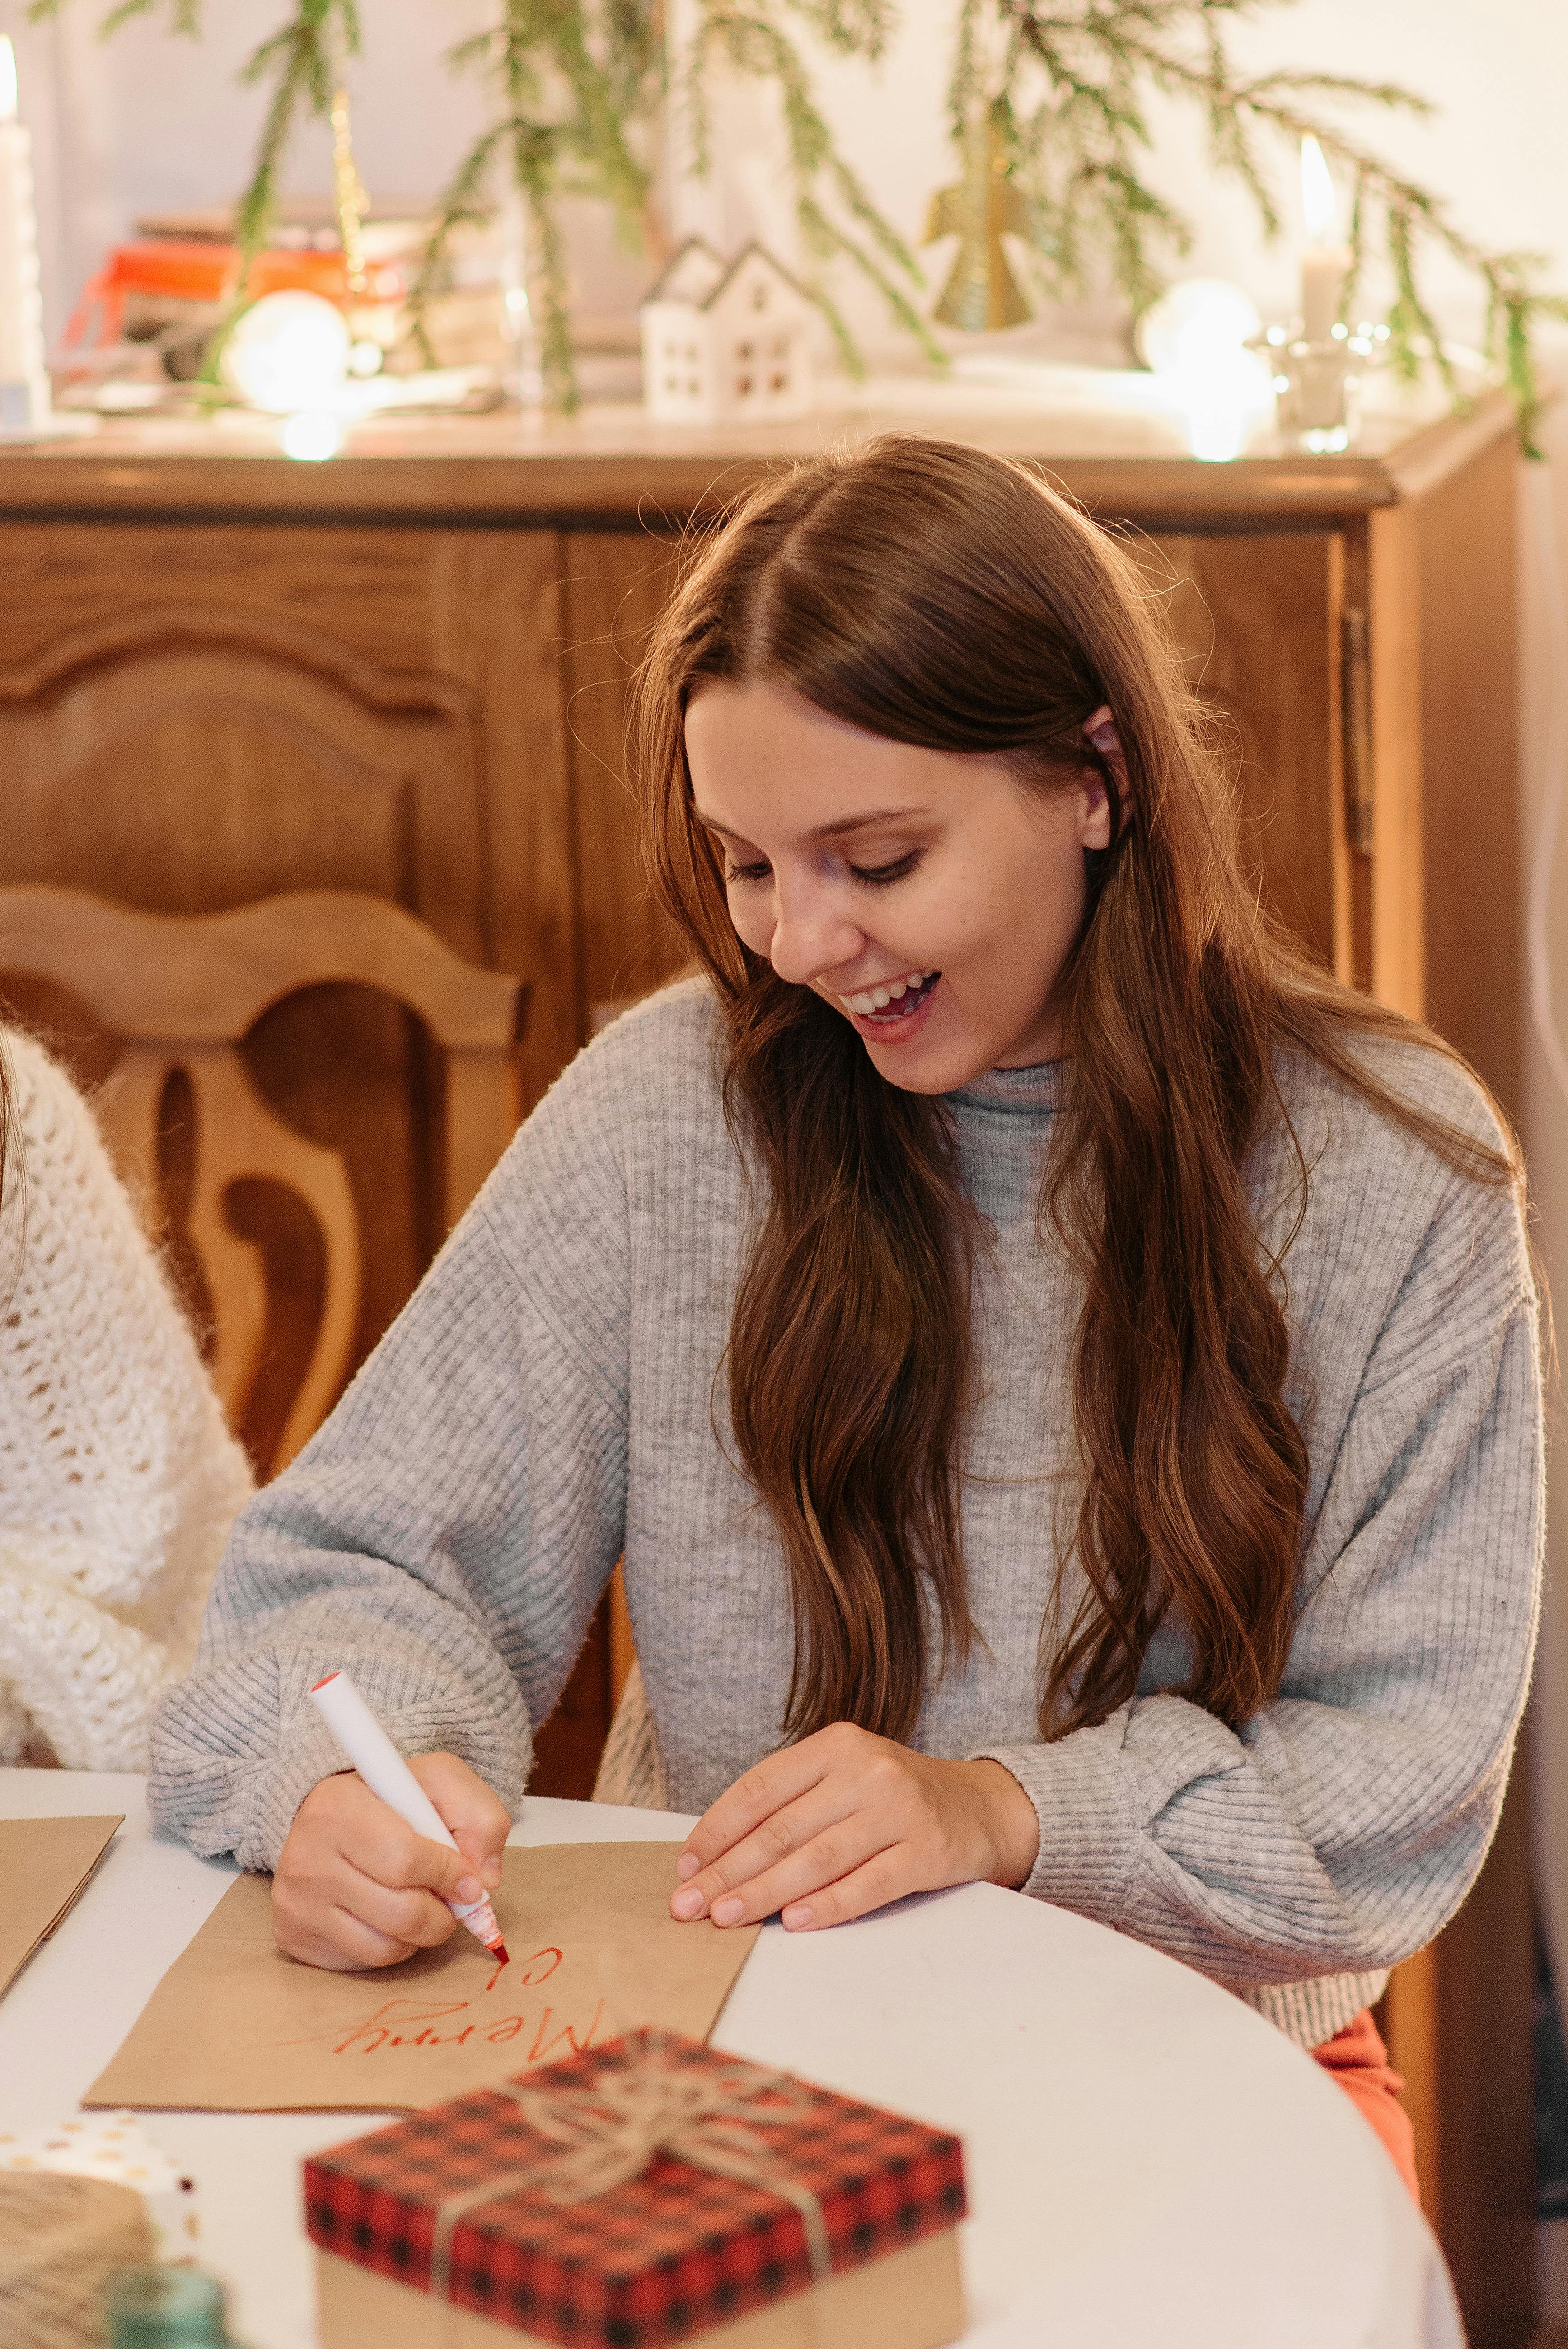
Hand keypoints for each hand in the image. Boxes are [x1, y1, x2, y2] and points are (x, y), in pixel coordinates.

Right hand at [273, 1751, 509, 1970]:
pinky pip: (362, 1962)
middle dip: (442, 1914)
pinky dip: (391, 1947)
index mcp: (339, 1807)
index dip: (448, 1875)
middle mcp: (307, 1857)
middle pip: (399, 1913)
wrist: (329, 1814)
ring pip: (383, 1947)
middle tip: (450, 1901)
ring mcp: (296, 1901)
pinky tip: (389, 1917)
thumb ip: (478, 1817)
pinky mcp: (293, 1936)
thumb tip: (484, 1881)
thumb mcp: (440, 1781)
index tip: (468, 1880)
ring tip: (420, 1904)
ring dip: (419, 1934)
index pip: (405, 1859)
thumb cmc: (391, 1799)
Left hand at [668, 1723, 1039, 1932]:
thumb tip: (716, 1856)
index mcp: (835, 1745)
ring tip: (726, 1918)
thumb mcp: (844, 1779)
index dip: (716, 1830)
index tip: (685, 1867)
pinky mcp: (926, 1850)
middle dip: (728, 1872)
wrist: (980, 1808)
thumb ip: (791, 1805)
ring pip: (816, 1858)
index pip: (760, 1788)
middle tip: (690, 1907)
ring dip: (764, 1893)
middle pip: (781, 1829)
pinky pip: (868, 1884)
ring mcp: (898, 1809)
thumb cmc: (892, 1799)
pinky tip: (794, 1922)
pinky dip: (828, 1905)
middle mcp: (865, 1770)